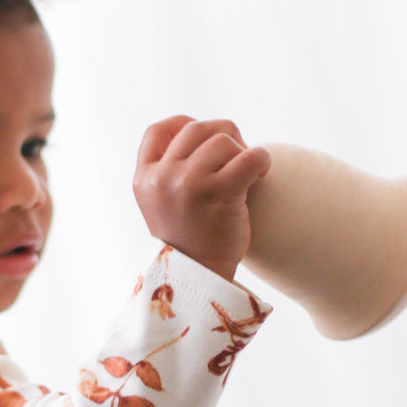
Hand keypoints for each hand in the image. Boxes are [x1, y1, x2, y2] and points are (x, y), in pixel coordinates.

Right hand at [133, 115, 271, 281]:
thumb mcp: (162, 205)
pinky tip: (262, 173)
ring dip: (242, 152)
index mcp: (144, 180)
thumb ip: (169, 172)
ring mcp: (189, 183)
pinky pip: (251, 155)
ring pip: (224, 140)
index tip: (202, 140)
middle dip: (222, 138)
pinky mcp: (220, 192)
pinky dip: (262, 159)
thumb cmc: (190, 241)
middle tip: (236, 160)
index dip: (182, 125)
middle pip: (197, 129)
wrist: (202, 280)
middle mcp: (162, 178)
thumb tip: (198, 130)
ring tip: (247, 174)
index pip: (157, 131)